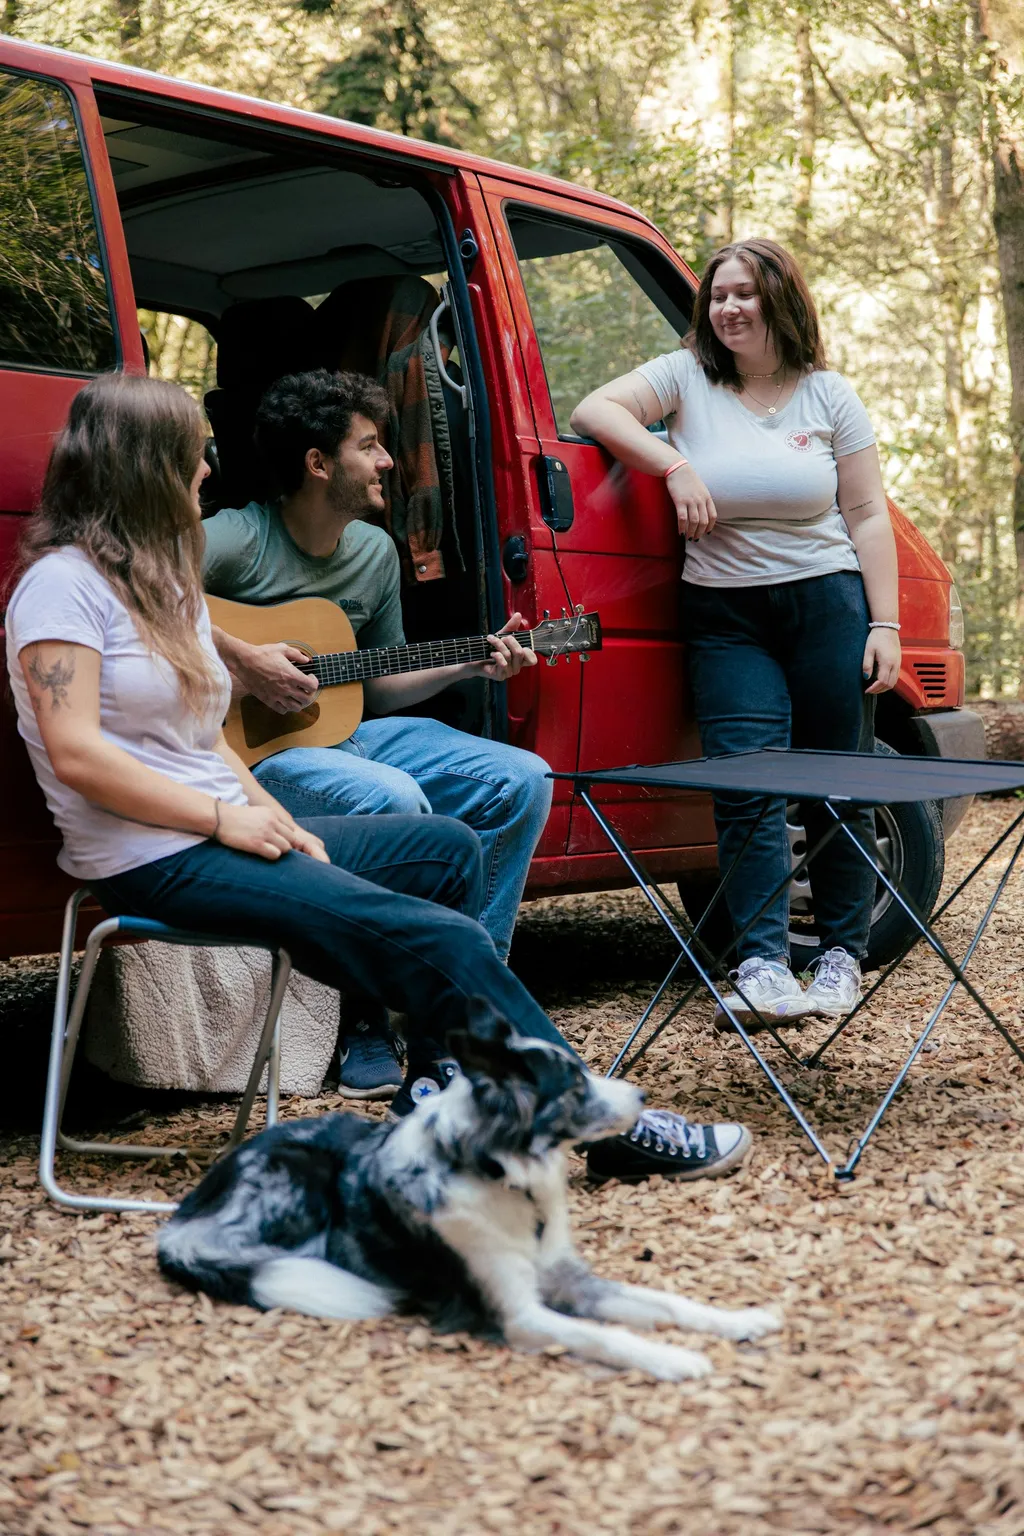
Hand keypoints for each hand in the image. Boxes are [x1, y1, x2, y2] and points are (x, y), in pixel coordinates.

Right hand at [214, 802, 328, 861]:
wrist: (219, 818)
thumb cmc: (235, 818)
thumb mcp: (257, 813)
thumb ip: (269, 821)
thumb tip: (278, 834)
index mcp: (272, 814)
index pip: (290, 829)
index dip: (286, 838)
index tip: (278, 843)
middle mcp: (272, 822)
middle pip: (292, 839)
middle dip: (285, 846)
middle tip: (274, 849)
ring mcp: (265, 833)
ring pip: (286, 848)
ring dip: (279, 852)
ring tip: (267, 851)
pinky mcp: (257, 844)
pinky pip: (276, 854)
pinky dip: (272, 856)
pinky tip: (262, 854)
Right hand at [236, 642, 318, 714]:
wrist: (245, 662)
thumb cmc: (263, 654)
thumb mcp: (282, 649)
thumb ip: (297, 655)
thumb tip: (307, 660)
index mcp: (292, 675)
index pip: (312, 687)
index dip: (314, 682)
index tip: (310, 677)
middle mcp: (287, 688)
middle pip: (306, 700)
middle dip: (309, 694)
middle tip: (305, 688)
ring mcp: (277, 696)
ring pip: (296, 707)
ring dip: (299, 702)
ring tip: (296, 695)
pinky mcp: (268, 700)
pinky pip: (282, 710)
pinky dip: (286, 707)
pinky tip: (285, 700)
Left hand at [474, 614, 537, 681]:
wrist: (474, 657)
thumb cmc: (489, 648)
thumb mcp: (501, 635)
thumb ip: (511, 627)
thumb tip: (518, 615)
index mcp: (520, 659)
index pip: (532, 660)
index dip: (529, 651)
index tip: (519, 643)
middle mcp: (516, 667)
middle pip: (520, 653)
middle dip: (510, 641)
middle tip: (502, 637)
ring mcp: (508, 672)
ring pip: (509, 656)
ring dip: (499, 645)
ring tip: (491, 641)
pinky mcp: (500, 675)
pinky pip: (503, 663)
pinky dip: (496, 655)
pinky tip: (491, 653)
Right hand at [666, 464, 716, 540]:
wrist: (678, 468)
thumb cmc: (688, 479)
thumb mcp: (701, 488)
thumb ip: (703, 499)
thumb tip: (701, 512)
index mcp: (707, 497)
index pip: (713, 516)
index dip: (710, 526)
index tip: (706, 532)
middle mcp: (700, 500)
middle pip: (704, 521)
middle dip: (700, 532)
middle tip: (695, 538)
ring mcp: (690, 501)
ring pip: (694, 522)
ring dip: (691, 532)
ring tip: (688, 537)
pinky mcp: (680, 501)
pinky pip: (682, 518)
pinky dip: (682, 527)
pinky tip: (680, 532)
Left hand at [862, 628, 900, 693]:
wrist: (887, 627)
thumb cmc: (877, 637)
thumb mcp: (868, 650)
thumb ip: (867, 664)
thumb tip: (866, 677)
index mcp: (887, 662)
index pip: (882, 681)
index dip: (874, 688)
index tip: (867, 690)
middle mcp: (895, 664)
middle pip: (890, 684)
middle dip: (880, 690)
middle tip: (870, 691)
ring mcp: (898, 663)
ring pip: (894, 682)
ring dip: (885, 687)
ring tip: (875, 687)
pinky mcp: (899, 661)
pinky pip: (896, 676)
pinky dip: (889, 682)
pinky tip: (881, 680)